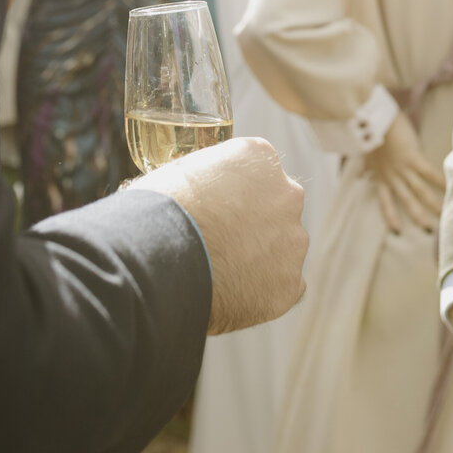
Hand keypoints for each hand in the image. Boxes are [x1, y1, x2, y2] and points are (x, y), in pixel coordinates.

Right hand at [142, 136, 307, 332]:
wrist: (159, 260)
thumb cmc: (160, 211)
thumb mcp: (182, 172)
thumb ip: (211, 179)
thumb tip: (204, 194)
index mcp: (260, 158)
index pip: (257, 173)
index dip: (234, 195)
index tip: (217, 211)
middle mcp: (287, 195)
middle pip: (277, 209)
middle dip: (256, 225)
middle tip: (221, 243)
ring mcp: (292, 242)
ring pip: (282, 250)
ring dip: (260, 259)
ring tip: (220, 274)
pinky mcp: (289, 285)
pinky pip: (281, 288)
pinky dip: (260, 293)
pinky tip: (230, 295)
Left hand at [363, 112, 445, 233]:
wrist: (374, 117)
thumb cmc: (372, 131)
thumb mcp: (367, 154)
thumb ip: (368, 167)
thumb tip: (362, 174)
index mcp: (380, 176)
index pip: (385, 202)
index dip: (391, 217)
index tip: (397, 231)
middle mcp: (391, 176)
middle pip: (406, 201)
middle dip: (418, 217)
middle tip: (430, 230)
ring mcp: (402, 168)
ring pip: (420, 191)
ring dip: (433, 204)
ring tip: (445, 214)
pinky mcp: (413, 157)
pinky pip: (429, 173)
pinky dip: (441, 181)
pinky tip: (452, 187)